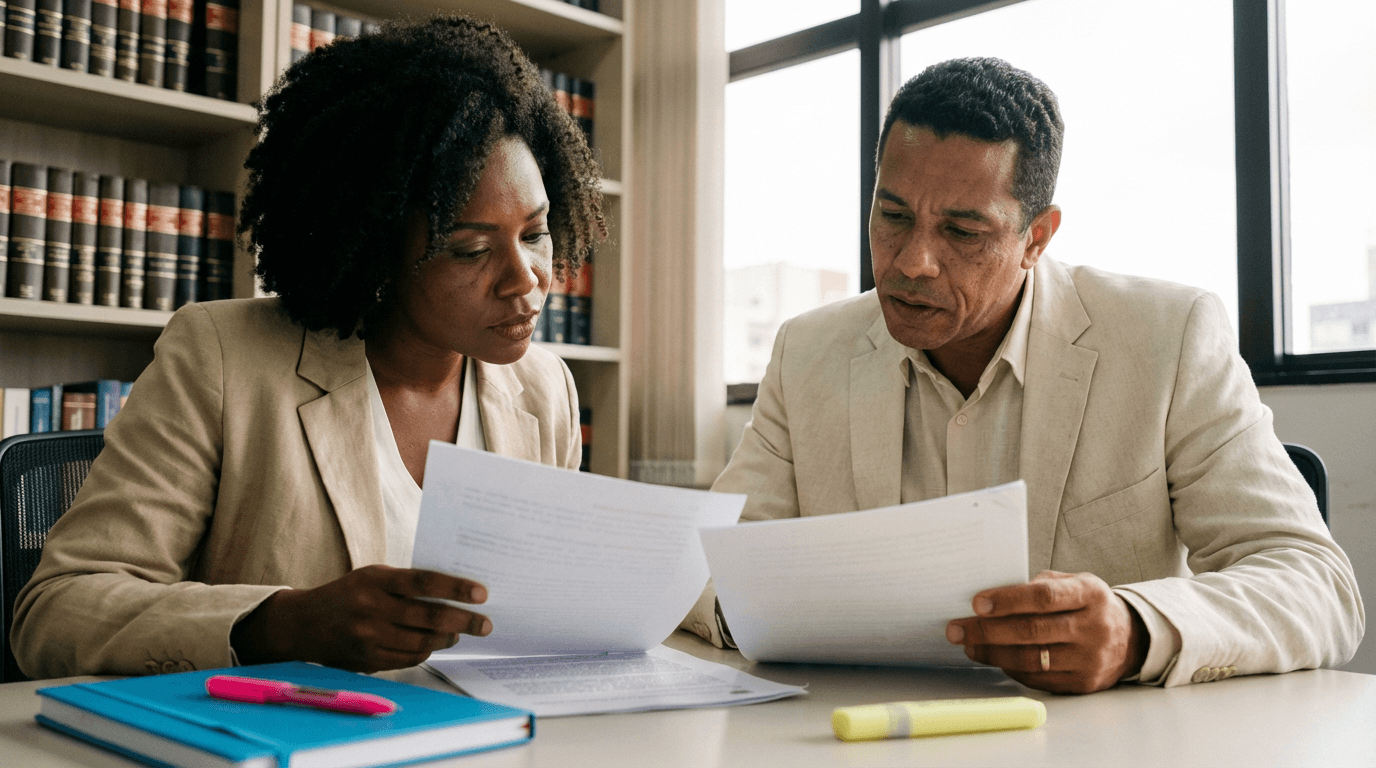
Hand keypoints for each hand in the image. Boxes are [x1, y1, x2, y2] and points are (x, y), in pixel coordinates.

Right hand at [231, 565, 491, 672]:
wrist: (302, 623)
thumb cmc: (348, 594)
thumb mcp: (371, 576)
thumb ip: (405, 583)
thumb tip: (453, 593)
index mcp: (375, 579)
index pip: (424, 583)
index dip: (455, 589)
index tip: (481, 594)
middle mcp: (371, 608)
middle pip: (428, 617)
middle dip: (464, 621)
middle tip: (485, 624)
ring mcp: (368, 637)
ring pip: (422, 642)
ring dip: (447, 639)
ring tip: (460, 634)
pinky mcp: (367, 660)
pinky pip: (408, 658)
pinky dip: (426, 652)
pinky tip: (435, 645)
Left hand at [944, 570, 1147, 693]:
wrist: (1130, 639)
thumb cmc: (1088, 605)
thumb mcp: (1073, 583)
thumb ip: (1039, 586)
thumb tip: (992, 598)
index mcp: (1090, 595)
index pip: (1044, 598)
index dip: (1008, 600)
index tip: (977, 603)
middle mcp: (1094, 628)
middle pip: (1033, 631)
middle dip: (988, 630)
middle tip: (957, 628)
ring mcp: (1090, 659)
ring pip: (1032, 660)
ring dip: (993, 653)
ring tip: (969, 645)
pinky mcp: (1083, 683)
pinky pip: (1038, 679)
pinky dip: (1011, 668)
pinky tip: (994, 658)